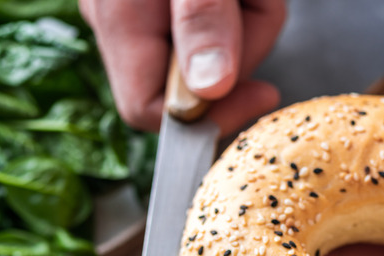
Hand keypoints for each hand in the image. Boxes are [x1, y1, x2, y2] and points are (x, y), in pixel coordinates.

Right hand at [80, 0, 285, 133]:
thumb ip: (202, 21)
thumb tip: (208, 90)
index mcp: (121, 18)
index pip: (151, 110)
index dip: (210, 116)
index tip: (262, 95)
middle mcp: (123, 20)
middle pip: (193, 84)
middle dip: (242, 52)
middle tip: (253, 3)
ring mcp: (144, 13)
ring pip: (215, 55)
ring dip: (250, 22)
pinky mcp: (169, 7)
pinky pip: (217, 28)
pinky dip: (243, 8)